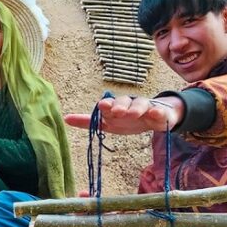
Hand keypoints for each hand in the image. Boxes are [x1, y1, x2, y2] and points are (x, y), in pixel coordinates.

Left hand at [64, 95, 183, 134]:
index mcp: (117, 106)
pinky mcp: (161, 113)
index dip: (106, 105)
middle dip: (120, 106)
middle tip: (116, 112)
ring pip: (141, 104)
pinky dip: (158, 112)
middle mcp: (130, 104)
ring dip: (136, 108)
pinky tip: (155, 113)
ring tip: (133, 113)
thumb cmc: (129, 120)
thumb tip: (65, 119)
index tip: (101, 106)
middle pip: (124, 102)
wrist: (157, 118)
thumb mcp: (109, 124)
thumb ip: (89, 122)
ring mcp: (147, 107)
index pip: (110, 103)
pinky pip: (160, 111)